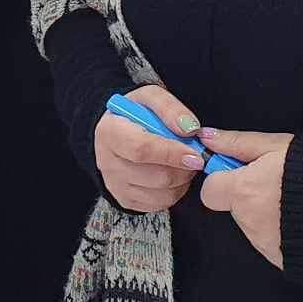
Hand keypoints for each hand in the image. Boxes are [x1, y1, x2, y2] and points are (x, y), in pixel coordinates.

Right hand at [94, 85, 205, 212]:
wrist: (118, 132)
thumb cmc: (136, 114)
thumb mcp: (150, 97)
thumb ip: (169, 107)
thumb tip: (189, 129)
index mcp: (109, 133)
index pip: (141, 149)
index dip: (172, 153)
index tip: (195, 154)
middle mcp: (107, 163)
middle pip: (156, 176)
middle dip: (184, 168)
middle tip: (195, 156)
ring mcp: (116, 185)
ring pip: (162, 194)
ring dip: (182, 180)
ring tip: (183, 162)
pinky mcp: (126, 200)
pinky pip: (161, 204)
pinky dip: (175, 191)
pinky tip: (174, 173)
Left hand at [197, 130, 294, 268]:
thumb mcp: (279, 146)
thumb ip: (239, 143)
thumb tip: (208, 138)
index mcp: (244, 192)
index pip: (210, 191)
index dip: (224, 180)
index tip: (243, 173)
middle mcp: (250, 222)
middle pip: (236, 208)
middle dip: (250, 197)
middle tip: (278, 185)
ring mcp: (266, 245)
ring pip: (254, 226)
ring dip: (267, 215)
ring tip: (297, 203)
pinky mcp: (283, 261)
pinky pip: (273, 243)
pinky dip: (283, 233)